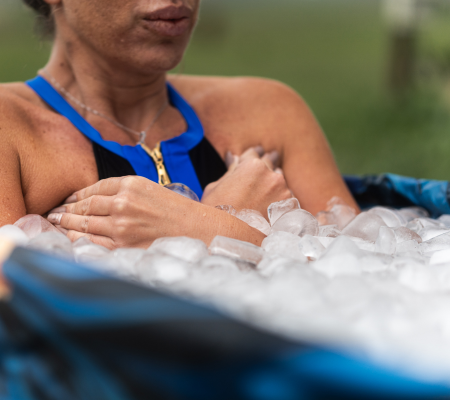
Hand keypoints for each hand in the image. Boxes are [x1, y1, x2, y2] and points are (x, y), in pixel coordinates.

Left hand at [48, 176, 212, 248]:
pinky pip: (91, 241)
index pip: (94, 188)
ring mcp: (121, 226)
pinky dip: (77, 239)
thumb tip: (96, 200)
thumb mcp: (151, 190)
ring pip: (83, 223)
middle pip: (84, 205)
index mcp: (131, 184)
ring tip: (55, 223)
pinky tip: (69, 237)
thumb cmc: (177, 211)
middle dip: (65, 209)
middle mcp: (123, 202)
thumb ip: (125, 191)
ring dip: (65, 223)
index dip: (76, 195)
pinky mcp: (123, 246)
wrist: (198, 230)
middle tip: (52, 213)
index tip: (68, 199)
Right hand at [202, 146, 291, 216]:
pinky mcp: (290, 209)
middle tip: (263, 171)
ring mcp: (283, 192)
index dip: (252, 155)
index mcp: (252, 166)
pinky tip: (269, 212)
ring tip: (262, 199)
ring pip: (280, 183)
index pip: (254, 154)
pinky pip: (286, 201)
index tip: (256, 154)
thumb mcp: (215, 187)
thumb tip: (235, 159)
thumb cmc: (216, 213)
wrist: (230, 240)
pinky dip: (279, 204)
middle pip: (270, 165)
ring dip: (273, 187)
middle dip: (265, 169)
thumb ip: (230, 171)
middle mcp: (271, 175)